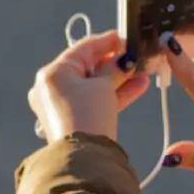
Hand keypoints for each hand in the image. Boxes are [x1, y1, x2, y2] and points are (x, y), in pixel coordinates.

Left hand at [29, 31, 150, 143]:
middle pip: (88, 67)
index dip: (107, 41)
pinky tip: (137, 86)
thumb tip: (125, 60)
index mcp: (52, 73)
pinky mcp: (71, 119)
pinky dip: (112, 93)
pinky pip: (93, 99)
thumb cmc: (88, 115)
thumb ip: (115, 69)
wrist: (84, 156)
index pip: (83, 48)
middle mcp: (52, 87)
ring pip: (93, 85)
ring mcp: (60, 104)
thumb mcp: (103, 86)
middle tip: (136, 56)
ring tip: (142, 72)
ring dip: (118, 78)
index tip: (125, 37)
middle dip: (115, 62)